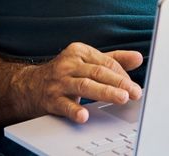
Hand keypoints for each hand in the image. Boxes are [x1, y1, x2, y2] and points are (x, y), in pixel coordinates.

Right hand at [25, 42, 142, 123]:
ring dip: (105, 92)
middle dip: (118, 83)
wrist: (30, 86)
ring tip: (121, 98)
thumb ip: (113, 60)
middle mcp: (69, 64)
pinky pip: (64, 104)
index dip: (122, 75)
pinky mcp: (51, 99)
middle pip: (98, 72)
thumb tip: (138, 58)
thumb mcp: (87, 62)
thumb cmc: (65, 73)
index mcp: (79, 52)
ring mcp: (59, 81)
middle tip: (134, 92)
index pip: (106, 63)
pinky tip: (84, 115)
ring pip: (85, 86)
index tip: (134, 87)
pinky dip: (74, 110)